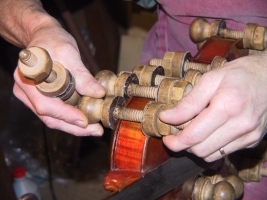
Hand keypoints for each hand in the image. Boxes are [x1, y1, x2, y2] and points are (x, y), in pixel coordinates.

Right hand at [13, 18, 105, 135]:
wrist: (42, 35)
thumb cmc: (52, 40)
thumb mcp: (68, 53)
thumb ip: (82, 75)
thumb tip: (98, 93)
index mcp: (28, 79)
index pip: (45, 105)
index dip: (65, 115)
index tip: (85, 121)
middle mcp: (25, 91)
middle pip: (48, 117)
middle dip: (73, 127)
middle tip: (95, 131)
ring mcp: (31, 96)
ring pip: (51, 118)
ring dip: (72, 126)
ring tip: (93, 129)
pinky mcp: (39, 97)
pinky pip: (53, 112)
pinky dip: (69, 118)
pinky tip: (84, 120)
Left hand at [159, 52, 266, 161]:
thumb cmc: (240, 73)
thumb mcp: (210, 79)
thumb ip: (188, 102)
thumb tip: (167, 117)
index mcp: (227, 107)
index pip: (194, 136)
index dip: (175, 142)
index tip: (166, 138)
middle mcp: (241, 125)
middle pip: (201, 150)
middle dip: (184, 145)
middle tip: (176, 132)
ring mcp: (249, 135)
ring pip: (212, 155)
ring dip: (196, 147)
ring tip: (192, 131)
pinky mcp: (253, 140)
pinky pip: (224, 152)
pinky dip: (211, 146)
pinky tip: (208, 131)